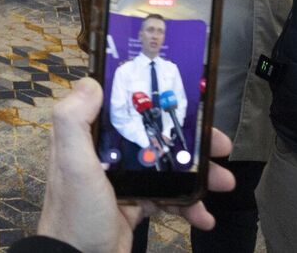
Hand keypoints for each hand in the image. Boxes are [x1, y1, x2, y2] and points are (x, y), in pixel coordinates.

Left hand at [36, 79, 235, 252]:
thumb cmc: (76, 213)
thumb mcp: (72, 163)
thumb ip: (74, 121)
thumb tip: (90, 82)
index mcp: (88, 138)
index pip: (124, 108)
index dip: (156, 102)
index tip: (190, 102)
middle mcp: (103, 155)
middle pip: (153, 136)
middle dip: (191, 141)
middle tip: (222, 147)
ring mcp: (120, 181)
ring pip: (166, 167)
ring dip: (198, 174)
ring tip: (224, 183)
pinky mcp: (133, 205)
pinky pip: (167, 197)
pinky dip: (188, 205)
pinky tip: (204, 216)